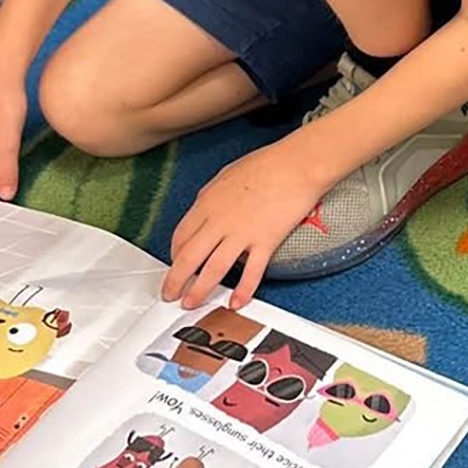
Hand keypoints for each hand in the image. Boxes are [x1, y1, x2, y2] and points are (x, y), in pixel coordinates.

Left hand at [163, 142, 319, 309]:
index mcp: (207, 203)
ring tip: (192, 303)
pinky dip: (242, 291)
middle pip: (188, 257)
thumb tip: (203, 209)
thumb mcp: (226, 175)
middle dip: (175, 280)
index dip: (174, 256)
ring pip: (213, 269)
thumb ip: (211, 196)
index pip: (180, 236)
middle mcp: (220, 220)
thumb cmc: (267, 165)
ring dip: (199, 290)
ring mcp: (242, 233)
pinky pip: (251, 272)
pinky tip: (236, 302)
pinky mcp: (265, 241)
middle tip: (170, 294)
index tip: (175, 265)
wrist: (297, 165)